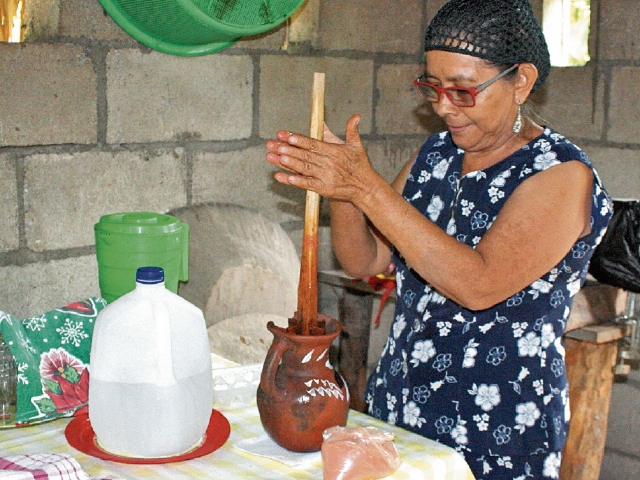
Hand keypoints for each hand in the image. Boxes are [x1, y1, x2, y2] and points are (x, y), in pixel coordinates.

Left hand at [265, 114, 380, 203]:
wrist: (365, 188)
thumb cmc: (360, 165)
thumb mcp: (357, 146)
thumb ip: (352, 130)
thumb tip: (356, 115)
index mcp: (334, 152)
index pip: (313, 144)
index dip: (299, 140)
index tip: (287, 135)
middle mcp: (328, 164)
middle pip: (305, 155)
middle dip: (288, 149)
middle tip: (273, 144)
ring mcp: (325, 177)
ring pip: (304, 168)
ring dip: (288, 163)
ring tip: (275, 157)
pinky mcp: (323, 189)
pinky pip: (307, 184)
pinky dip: (295, 181)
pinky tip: (283, 177)